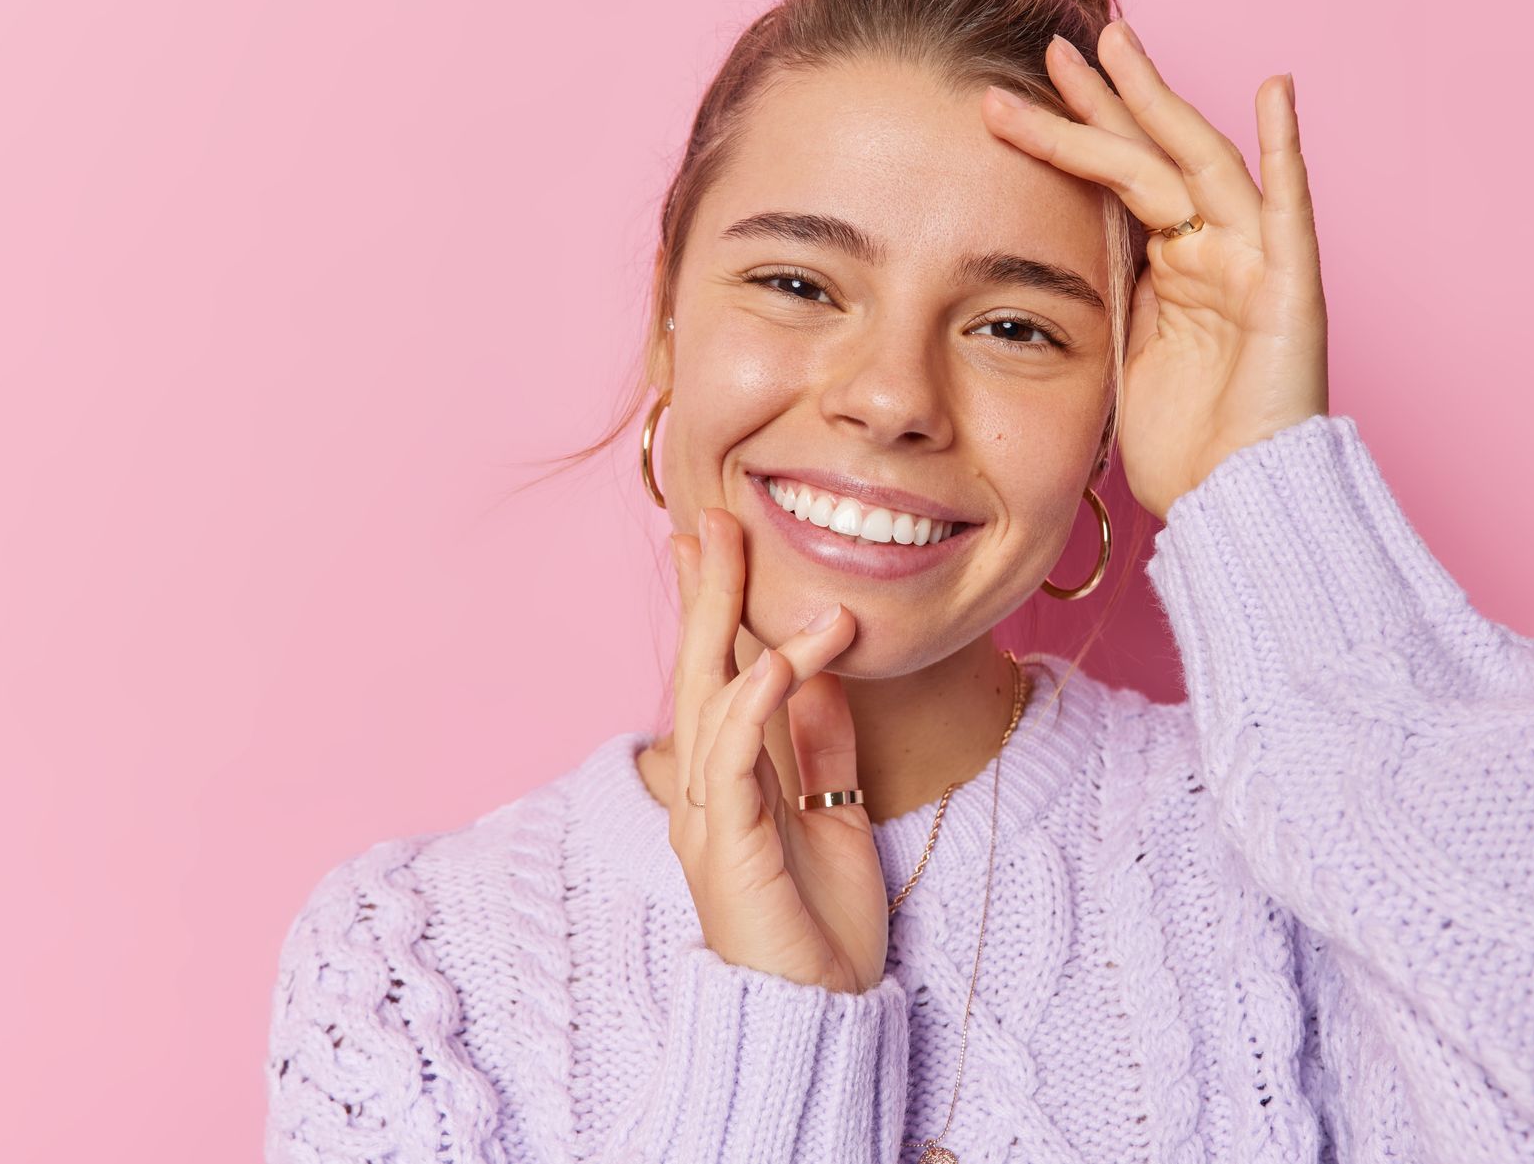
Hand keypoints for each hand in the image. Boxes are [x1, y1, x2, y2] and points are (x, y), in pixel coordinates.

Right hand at [664, 506, 890, 993]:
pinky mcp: (728, 848)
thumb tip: (826, 673)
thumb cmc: (820, 925)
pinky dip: (752, 704)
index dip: (716, 609)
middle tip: (709, 519)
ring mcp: (709, 819)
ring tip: (747, 557)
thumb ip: (823, 748)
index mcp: (731, 784)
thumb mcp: (836, 816)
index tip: (720, 541)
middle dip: (703, 594)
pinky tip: (778, 657)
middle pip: (697, 673)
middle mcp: (706, 793)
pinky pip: (733, 762)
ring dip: (731, 626)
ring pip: (706, 702)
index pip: (717, 677)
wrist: (817, 1014)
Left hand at [981, 20, 1330, 521]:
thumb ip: (1104, 296)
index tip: (1014, 101)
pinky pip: (1289, 211)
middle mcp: (1214, 254)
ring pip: (1199, 166)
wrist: (1236, 506)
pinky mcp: (1291, 291)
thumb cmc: (1185, 450)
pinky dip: (1286, 151)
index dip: (1071, 138)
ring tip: (1117, 45)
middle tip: (1055, 50)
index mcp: (1171, 271)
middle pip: (1152, 159)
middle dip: (1103, 102)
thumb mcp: (1118, 358)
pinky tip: (1274, 93)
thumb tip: (1047, 255)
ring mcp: (1254, 265)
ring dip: (1157, 104)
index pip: (1118, 185)